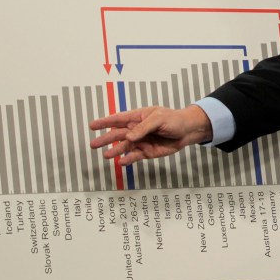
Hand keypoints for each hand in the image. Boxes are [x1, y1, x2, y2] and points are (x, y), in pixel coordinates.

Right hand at [89, 104, 212, 164]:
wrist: (187, 132)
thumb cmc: (173, 119)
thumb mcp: (159, 119)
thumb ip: (143, 127)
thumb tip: (129, 136)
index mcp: (138, 117)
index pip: (118, 119)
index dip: (105, 122)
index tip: (93, 125)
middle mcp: (137, 130)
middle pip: (118, 134)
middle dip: (105, 139)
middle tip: (93, 144)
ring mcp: (141, 141)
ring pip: (124, 146)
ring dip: (115, 151)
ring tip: (106, 155)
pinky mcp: (146, 152)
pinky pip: (135, 156)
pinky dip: (128, 159)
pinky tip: (121, 162)